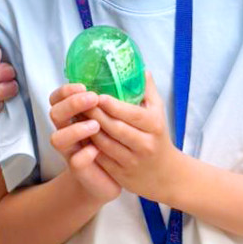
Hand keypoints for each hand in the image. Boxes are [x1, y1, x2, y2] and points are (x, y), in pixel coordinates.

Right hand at [48, 83, 118, 205]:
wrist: (110, 178)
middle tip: (92, 98)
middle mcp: (68, 130)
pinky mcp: (79, 169)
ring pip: (58, 138)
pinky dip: (84, 155)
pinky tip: (95, 151)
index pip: (58, 97)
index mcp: (75, 114)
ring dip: (76, 129)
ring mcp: (70, 150)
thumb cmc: (115, 142)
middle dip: (72, 104)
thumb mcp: (120, 116)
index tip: (84, 85)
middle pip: (55, 113)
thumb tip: (143, 71)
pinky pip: (75, 161)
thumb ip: (125, 96)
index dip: (66, 90)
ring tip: (96, 125)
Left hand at [89, 75, 181, 203]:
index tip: (98, 95)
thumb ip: (148, 90)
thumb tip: (139, 68)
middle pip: (115, 128)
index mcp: (154, 126)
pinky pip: (101, 159)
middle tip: (81, 102)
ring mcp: (133, 162)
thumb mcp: (158, 112)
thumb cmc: (158, 137)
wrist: (166, 174)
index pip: (132, 114)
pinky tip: (80, 135)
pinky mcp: (122, 175)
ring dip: (88, 130)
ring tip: (77, 116)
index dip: (113, 105)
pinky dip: (89, 146)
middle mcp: (145, 145)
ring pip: (105, 144)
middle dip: (95, 114)